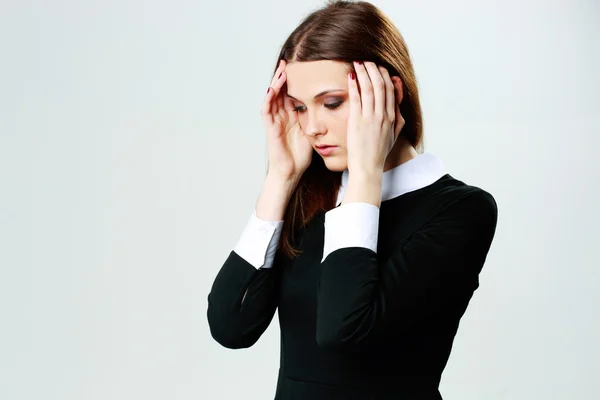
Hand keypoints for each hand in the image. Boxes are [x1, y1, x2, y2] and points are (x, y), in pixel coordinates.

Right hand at [261, 59, 312, 180]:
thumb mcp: (313, 131)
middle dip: (284, 75)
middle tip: (289, 60)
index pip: (292, 92)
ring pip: (272, 96)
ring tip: (282, 70)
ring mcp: (274, 121)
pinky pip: (266, 110)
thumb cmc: (301, 156)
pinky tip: (272, 88)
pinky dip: (268, 98)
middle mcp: (281, 116)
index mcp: (292, 116)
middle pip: (281, 90)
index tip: (304, 65)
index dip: (296, 79)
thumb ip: (318, 118)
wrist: (290, 173)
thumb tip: (335, 107)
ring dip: (276, 83)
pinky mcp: (269, 128)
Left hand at [346, 61, 404, 173]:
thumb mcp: (393, 137)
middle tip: (367, 60)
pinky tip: (350, 76)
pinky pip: (356, 99)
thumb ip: (397, 121)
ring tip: (357, 63)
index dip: (385, 76)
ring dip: (363, 73)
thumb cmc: (379, 153)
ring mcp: (370, 119)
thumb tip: (398, 109)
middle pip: (381, 85)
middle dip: (374, 70)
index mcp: (392, 118)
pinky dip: (354, 85)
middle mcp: (383, 116)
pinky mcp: (358, 122)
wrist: (368, 168)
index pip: (391, 91)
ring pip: (369, 89)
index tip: (379, 67)